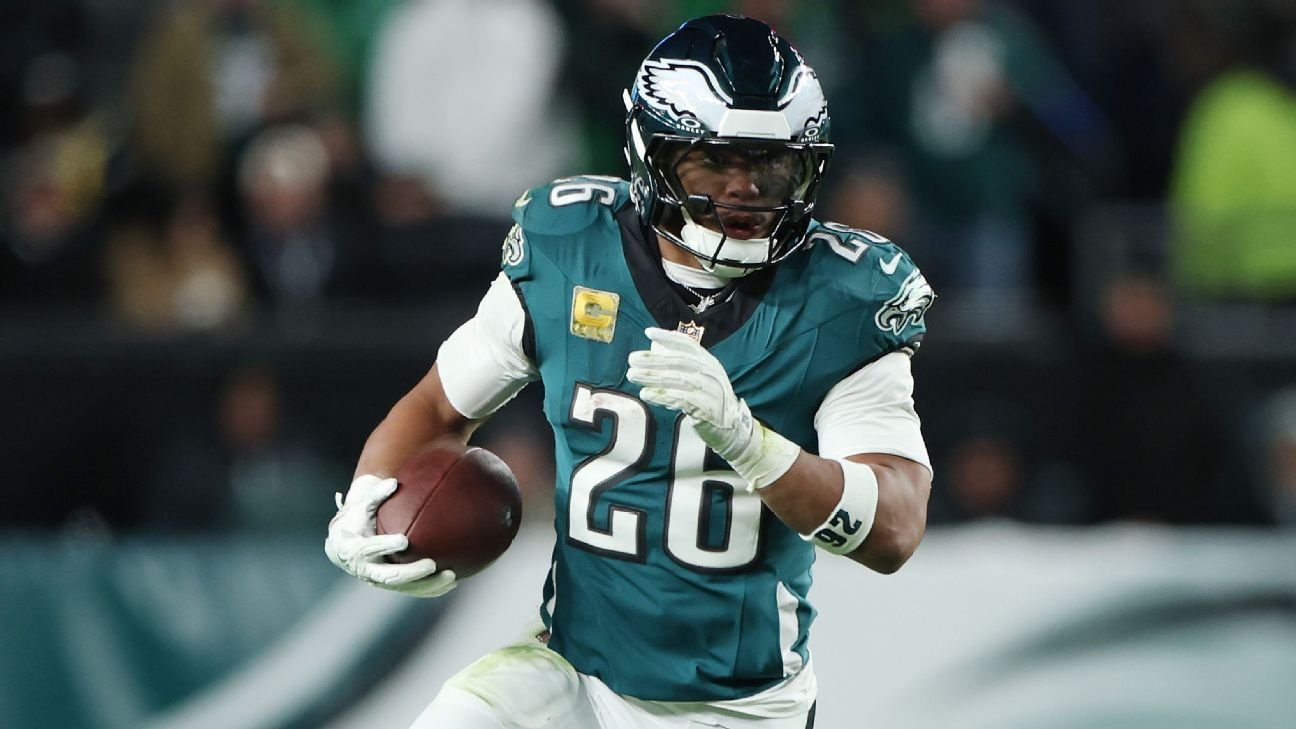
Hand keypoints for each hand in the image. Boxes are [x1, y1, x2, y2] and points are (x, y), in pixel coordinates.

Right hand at [325, 475, 457, 597]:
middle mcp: (366, 570)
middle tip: (432, 564)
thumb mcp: (360, 506)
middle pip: (390, 576)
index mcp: (354, 550)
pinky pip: (412, 590)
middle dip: (411, 572)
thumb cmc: (356, 520)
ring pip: (405, 587)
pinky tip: (452, 584)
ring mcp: (379, 581)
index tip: (403, 541)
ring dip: (428, 585)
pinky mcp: (391, 586)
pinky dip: (431, 589)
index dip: (385, 546)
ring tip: (451, 577)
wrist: (344, 546)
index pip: (369, 549)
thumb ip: (375, 495)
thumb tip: (393, 482)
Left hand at [627, 328, 799, 489]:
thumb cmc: (709, 400)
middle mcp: (711, 373)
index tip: (648, 332)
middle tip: (632, 359)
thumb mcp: (700, 378)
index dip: (668, 337)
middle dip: (653, 359)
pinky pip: (681, 399)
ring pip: (678, 379)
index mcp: (709, 362)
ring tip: (633, 375)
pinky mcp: (706, 409)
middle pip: (679, 361)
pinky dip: (662, 395)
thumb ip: (681, 364)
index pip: (688, 344)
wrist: (731, 428)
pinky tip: (646, 393)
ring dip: (652, 376)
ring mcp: (710, 390)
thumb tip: (655, 347)